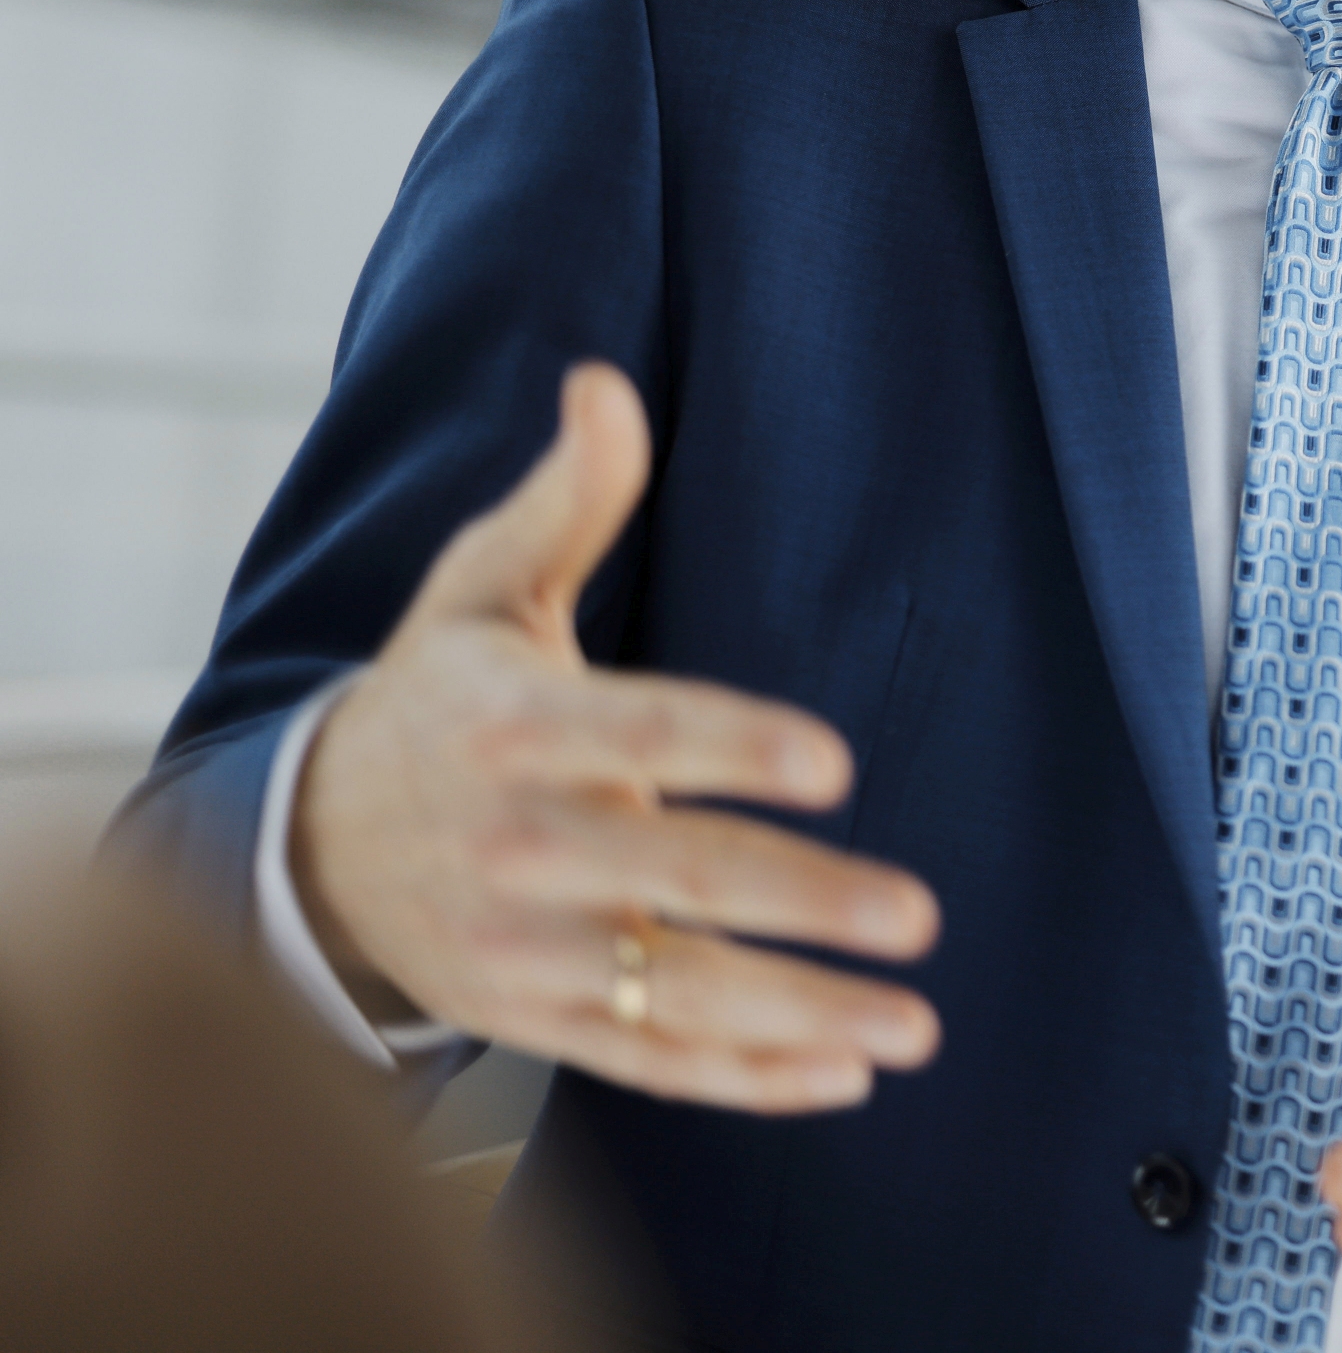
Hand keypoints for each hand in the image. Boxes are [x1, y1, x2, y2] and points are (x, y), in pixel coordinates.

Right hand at [291, 362, 942, 1111]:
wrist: (302, 846)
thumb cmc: (436, 696)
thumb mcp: (478, 586)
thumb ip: (566, 498)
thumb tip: (605, 383)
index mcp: (514, 728)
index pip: (640, 735)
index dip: (734, 747)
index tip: (835, 762)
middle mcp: (518, 844)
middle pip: (673, 877)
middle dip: (799, 901)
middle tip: (918, 915)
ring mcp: (522, 947)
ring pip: (671, 992)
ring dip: (800, 1017)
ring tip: (915, 1024)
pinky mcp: (530, 1019)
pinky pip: (645, 1062)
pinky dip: (743, 1081)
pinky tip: (846, 1077)